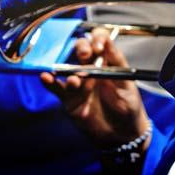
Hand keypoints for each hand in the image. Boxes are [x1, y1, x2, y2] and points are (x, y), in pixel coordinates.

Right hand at [39, 27, 149, 150]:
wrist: (122, 136)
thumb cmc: (129, 108)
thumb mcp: (128, 84)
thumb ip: (117, 63)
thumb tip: (107, 41)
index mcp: (107, 62)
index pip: (99, 41)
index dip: (97, 39)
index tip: (98, 46)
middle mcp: (91, 68)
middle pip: (80, 49)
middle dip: (81, 48)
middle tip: (85, 55)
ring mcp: (78, 83)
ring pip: (67, 67)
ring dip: (68, 69)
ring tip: (76, 82)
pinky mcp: (68, 99)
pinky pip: (56, 88)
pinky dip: (49, 82)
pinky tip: (46, 78)